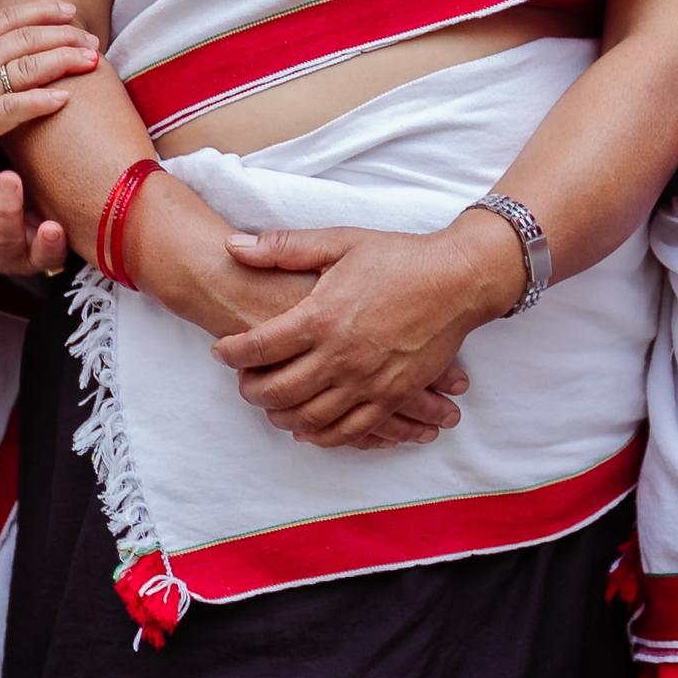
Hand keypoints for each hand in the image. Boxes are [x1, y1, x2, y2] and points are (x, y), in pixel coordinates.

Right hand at [0, 1, 98, 182]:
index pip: (5, 21)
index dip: (39, 11)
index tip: (69, 10)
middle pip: (23, 40)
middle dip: (62, 36)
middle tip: (92, 39)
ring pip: (23, 69)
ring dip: (61, 61)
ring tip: (91, 61)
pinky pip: (8, 109)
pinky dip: (38, 101)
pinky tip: (63, 98)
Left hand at [0, 162, 68, 274]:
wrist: (2, 194)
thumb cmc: (41, 191)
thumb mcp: (58, 195)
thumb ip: (76, 184)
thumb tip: (121, 151)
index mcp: (38, 251)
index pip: (47, 254)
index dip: (48, 243)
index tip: (53, 226)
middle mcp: (7, 254)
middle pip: (6, 238)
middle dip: (7, 209)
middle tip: (10, 178)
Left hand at [211, 225, 495, 446]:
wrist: (456, 280)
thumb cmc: (397, 257)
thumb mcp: (340, 242)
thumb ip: (284, 247)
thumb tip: (233, 244)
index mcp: (322, 316)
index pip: (260, 346)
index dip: (232, 352)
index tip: (220, 351)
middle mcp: (340, 356)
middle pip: (278, 391)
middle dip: (250, 391)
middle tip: (242, 384)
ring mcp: (366, 381)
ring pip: (308, 418)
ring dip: (280, 417)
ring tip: (269, 406)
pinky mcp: (390, 396)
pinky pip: (347, 431)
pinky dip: (320, 436)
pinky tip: (307, 428)